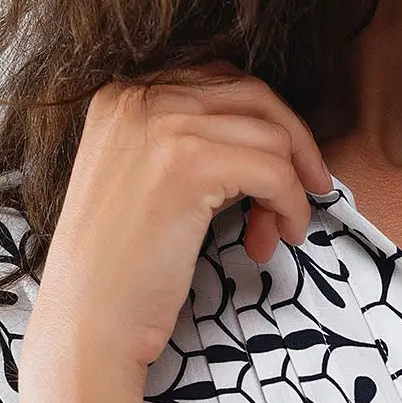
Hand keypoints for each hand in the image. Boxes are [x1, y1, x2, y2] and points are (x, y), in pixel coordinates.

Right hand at [24, 60, 332, 374]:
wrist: (90, 321)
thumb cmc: (123, 270)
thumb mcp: (148, 184)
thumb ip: (191, 147)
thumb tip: (268, 144)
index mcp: (124, 95)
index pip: (222, 81)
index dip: (268, 125)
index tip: (290, 171)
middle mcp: (137, 96)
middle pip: (253, 95)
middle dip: (293, 147)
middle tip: (310, 193)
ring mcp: (161, 125)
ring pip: (270, 135)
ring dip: (291, 188)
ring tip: (275, 235)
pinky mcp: (186, 165)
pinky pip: (274, 172)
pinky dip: (291, 206)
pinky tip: (278, 238)